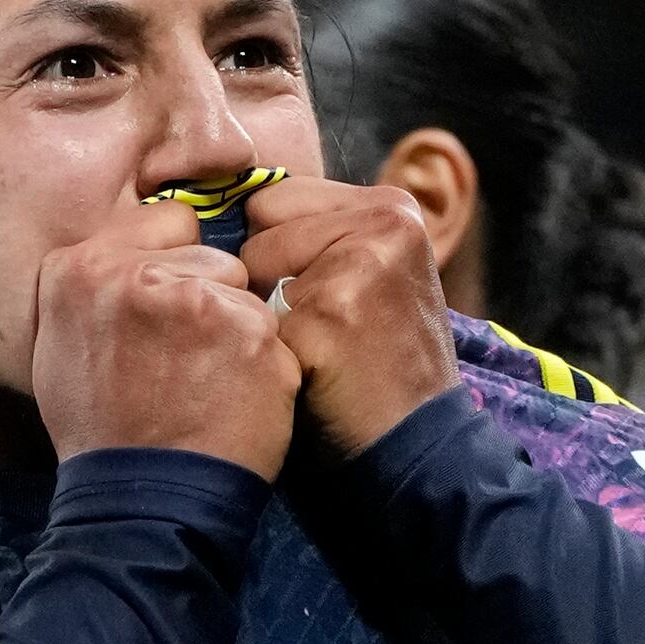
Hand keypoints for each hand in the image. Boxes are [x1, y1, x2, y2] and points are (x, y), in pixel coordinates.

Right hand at [28, 199, 298, 475]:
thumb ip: (94, 290)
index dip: (174, 266)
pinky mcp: (246, 329)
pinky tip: (232, 397)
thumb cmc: (101, 434)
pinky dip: (261, 361)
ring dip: (235, 325)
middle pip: (210, 253)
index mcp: (79, 269)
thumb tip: (127, 257)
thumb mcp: (60, 349)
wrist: (142, 504)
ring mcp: (194, 298)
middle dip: (207, 294)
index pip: (165, 222)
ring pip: (243, 288)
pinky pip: (269, 326)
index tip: (163, 314)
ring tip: (205, 381)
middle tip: (181, 359)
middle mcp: (134, 272)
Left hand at [231, 174, 462, 459]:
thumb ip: (320, 239)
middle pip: (260, 220)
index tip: (301, 294)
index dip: (269, 248)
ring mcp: (360, 262)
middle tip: (314, 325)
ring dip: (266, 312)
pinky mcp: (332, 309)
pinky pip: (255, 314)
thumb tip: (227, 213)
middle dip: (263, 273)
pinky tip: (309, 373)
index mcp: (391, 208)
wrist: (417, 446)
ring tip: (315, 347)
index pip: (277, 197)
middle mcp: (384, 221)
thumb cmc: (378, 368)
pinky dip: (268, 350)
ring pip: (251, 265)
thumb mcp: (370, 279)